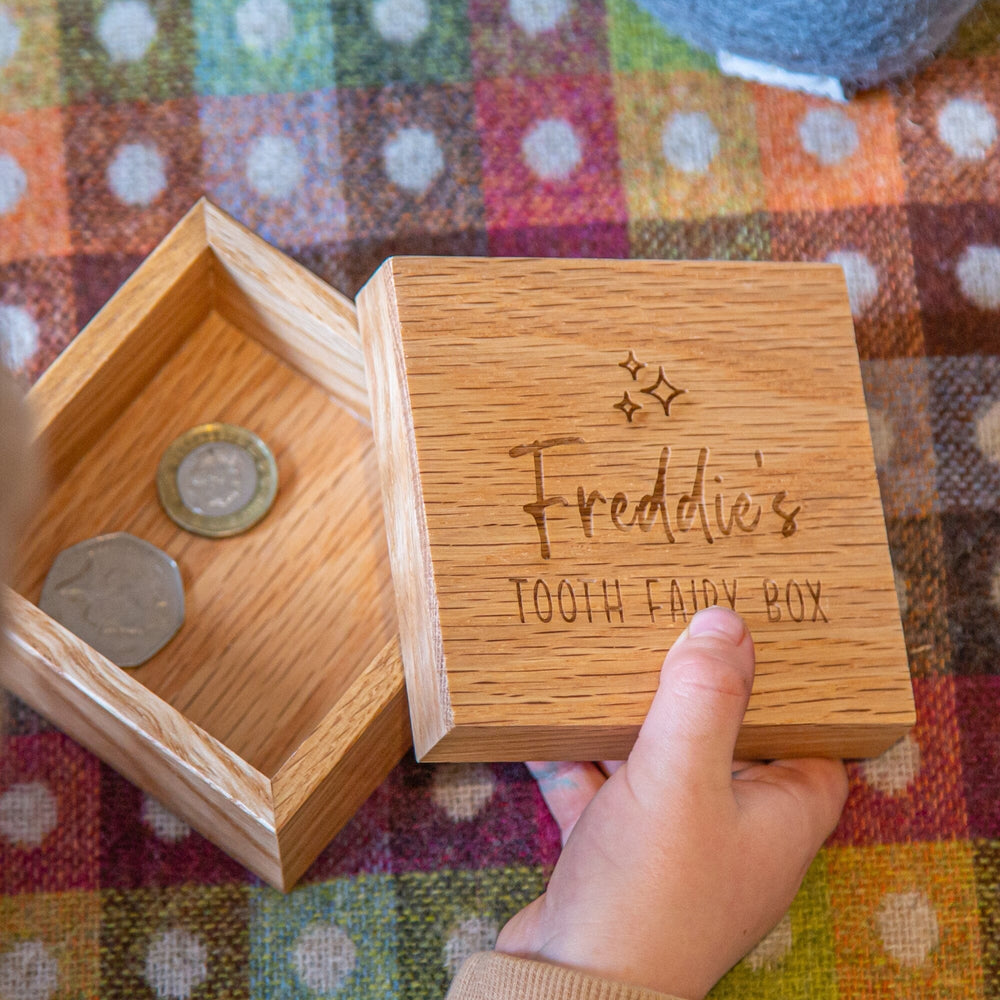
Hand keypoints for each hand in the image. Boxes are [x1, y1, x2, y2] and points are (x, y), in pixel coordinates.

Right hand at [497, 606, 847, 999]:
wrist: (571, 985)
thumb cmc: (649, 890)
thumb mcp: (681, 776)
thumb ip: (705, 694)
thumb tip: (725, 622)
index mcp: (778, 819)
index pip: (811, 743)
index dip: (791, 694)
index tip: (758, 642)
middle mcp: (734, 834)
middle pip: (726, 743)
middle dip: (695, 692)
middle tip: (671, 633)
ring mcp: (674, 848)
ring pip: (660, 764)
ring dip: (631, 722)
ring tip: (606, 665)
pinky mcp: (619, 859)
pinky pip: (604, 792)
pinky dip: (580, 761)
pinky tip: (546, 726)